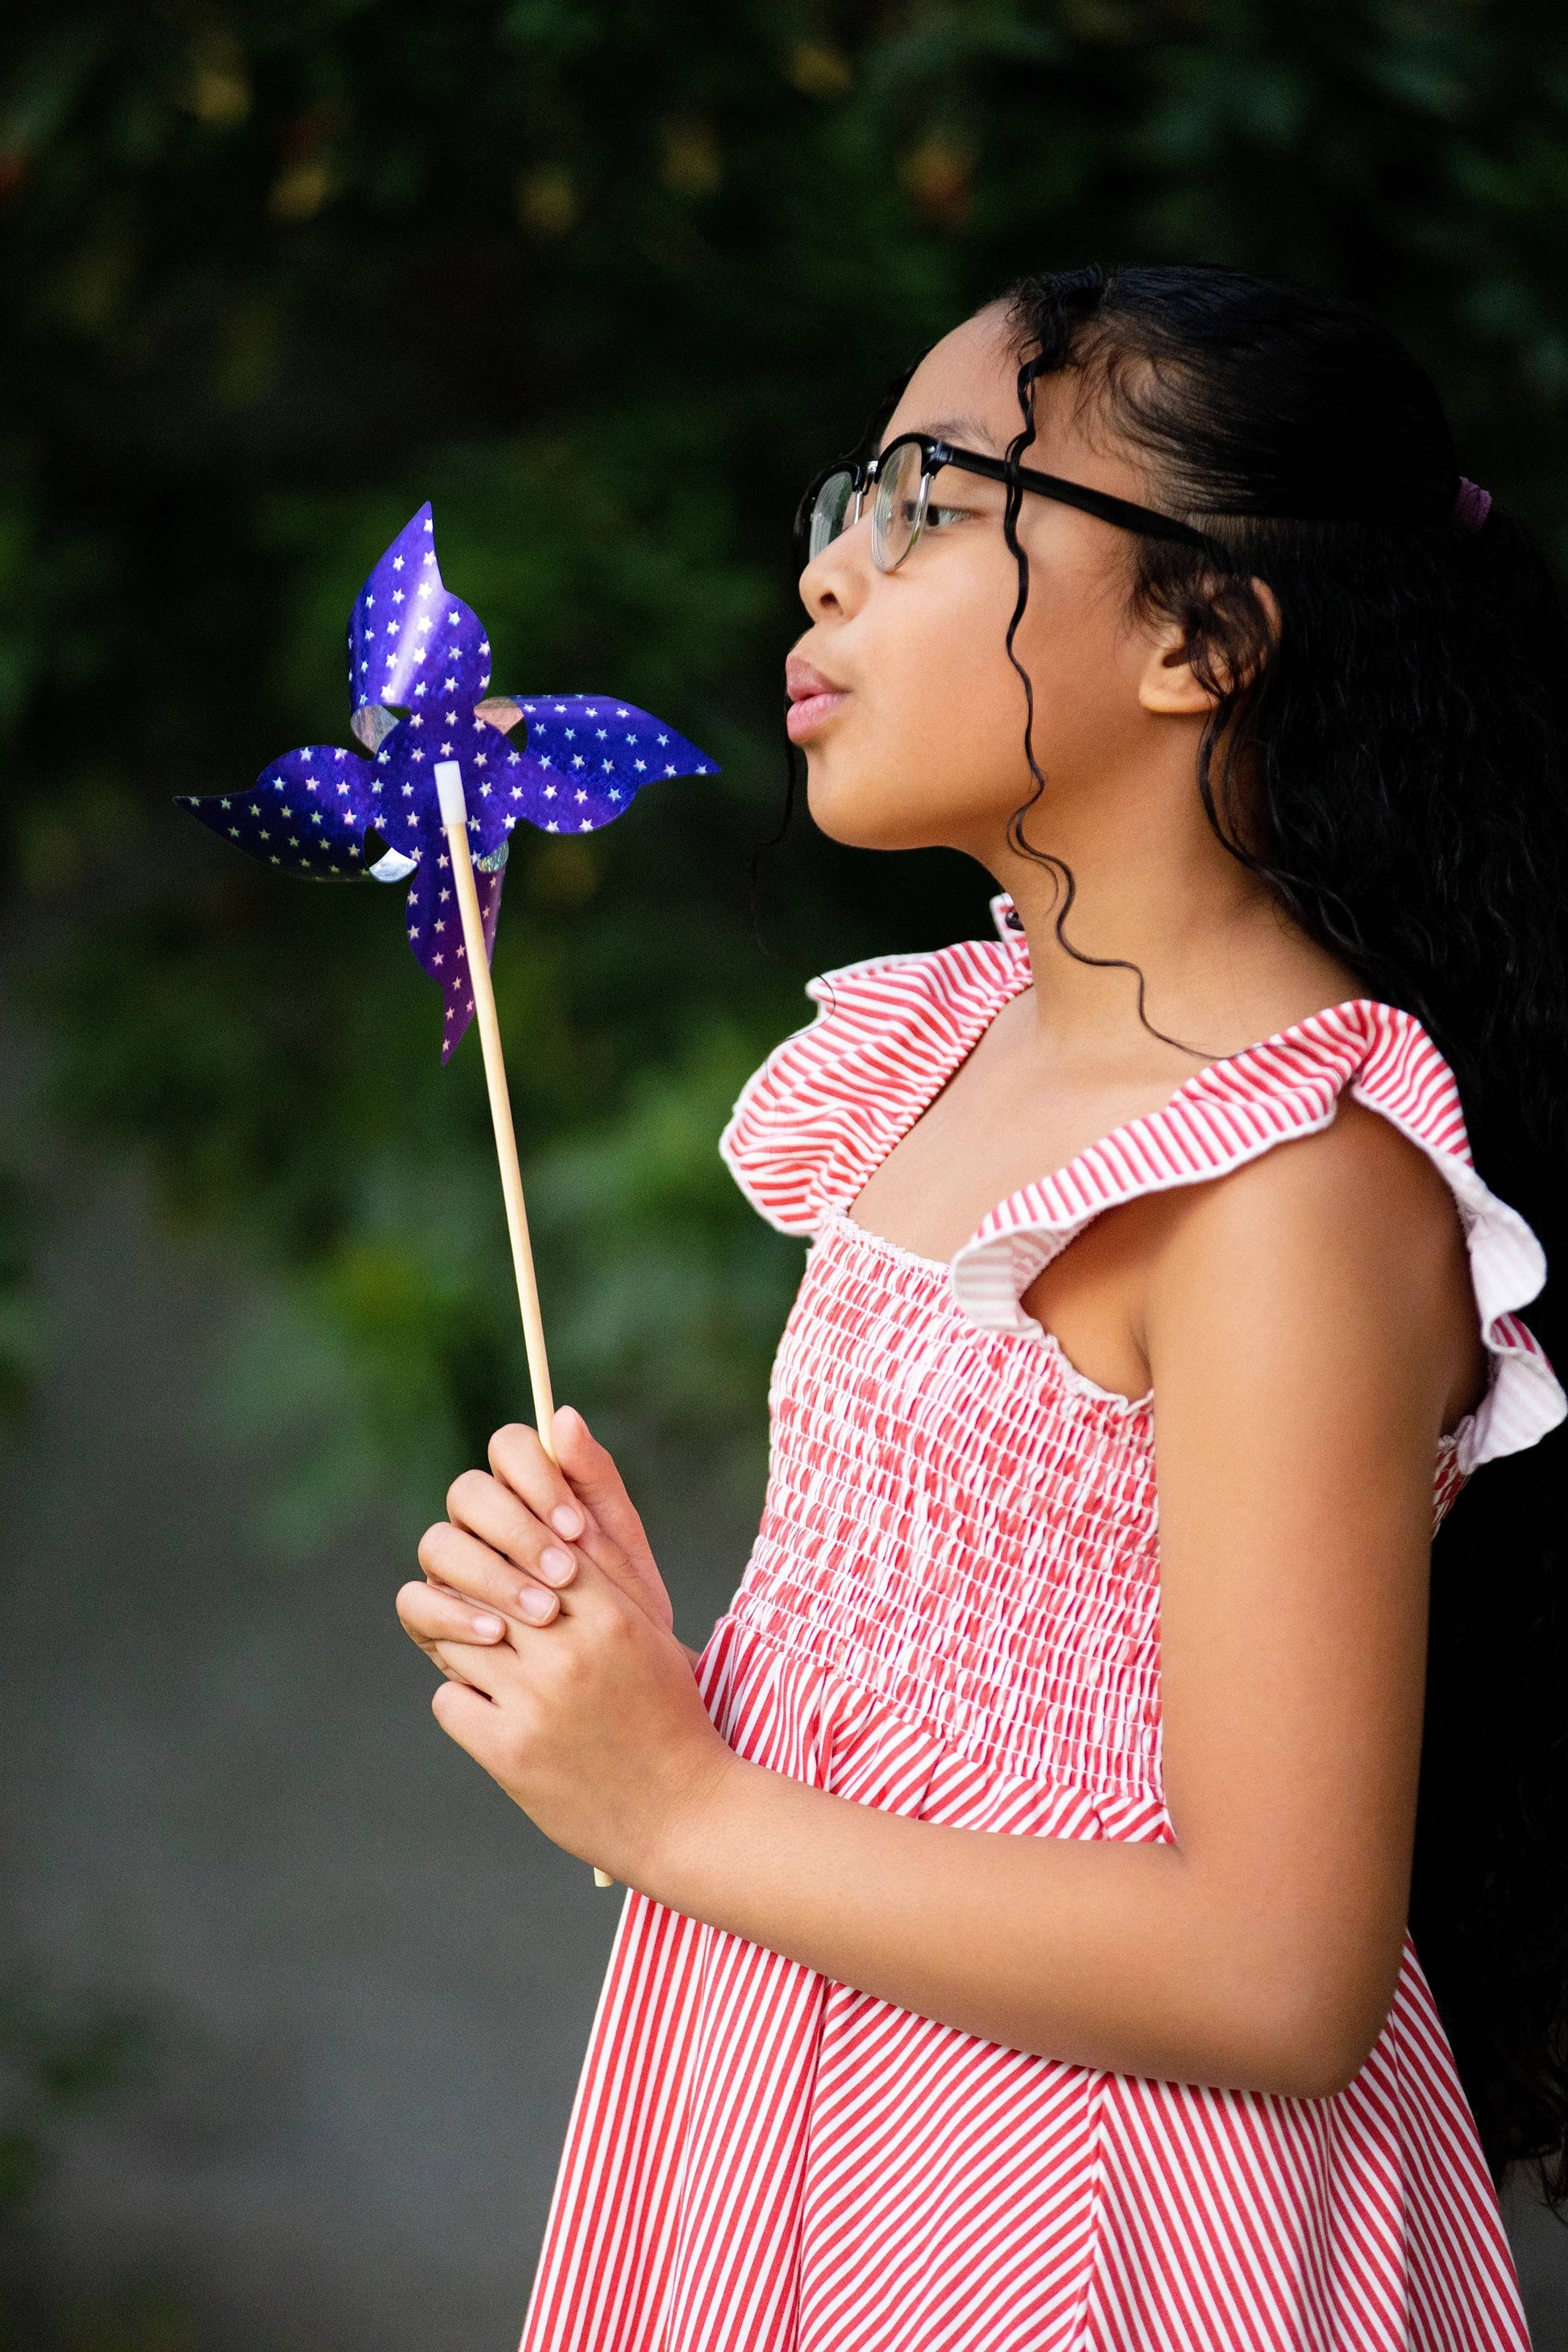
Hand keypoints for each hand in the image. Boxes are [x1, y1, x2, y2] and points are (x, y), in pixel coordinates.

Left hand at [397, 1517, 734, 1882]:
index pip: (535, 1548)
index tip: (511, 1572)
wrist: (685, 1814)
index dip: (514, 1556)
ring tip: (489, 1664)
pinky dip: (463, 1702)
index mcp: (611, 1617)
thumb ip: (606, 1580)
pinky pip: (449, 1701)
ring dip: (467, 1650)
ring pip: (459, 1641)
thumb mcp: (651, 1635)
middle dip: (482, 1599)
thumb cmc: (670, 1715)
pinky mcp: (510, 1753)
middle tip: (487, 1616)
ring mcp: (536, 1704)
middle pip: (488, 1588)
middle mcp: (571, 1654)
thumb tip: (556, 1525)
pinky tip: (492, 1711)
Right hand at [405, 1406, 680, 1667]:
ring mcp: (452, 1568)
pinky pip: (415, 1601)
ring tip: (544, 1613)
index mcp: (526, 1491)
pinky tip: (498, 1634)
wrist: (619, 1684)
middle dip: (517, 1532)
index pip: (510, 1447)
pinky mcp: (432, 1617)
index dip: (537, 1477)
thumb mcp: (622, 1548)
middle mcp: (480, 1522)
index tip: (575, 1525)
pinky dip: (453, 1616)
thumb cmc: (621, 1608)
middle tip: (565, 1574)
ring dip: (492, 1576)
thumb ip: (595, 1482)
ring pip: (439, 1544)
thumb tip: (565, 1416)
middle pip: (469, 1493)